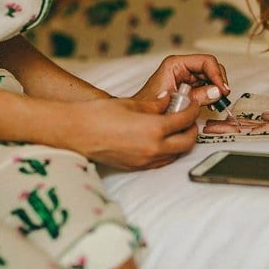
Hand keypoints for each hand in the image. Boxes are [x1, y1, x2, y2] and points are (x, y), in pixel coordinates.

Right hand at [55, 97, 198, 169]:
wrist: (76, 132)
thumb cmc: (99, 114)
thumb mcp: (131, 104)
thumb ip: (155, 104)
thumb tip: (168, 100)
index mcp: (154, 129)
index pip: (185, 120)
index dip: (192, 110)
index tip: (192, 104)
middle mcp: (153, 148)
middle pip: (187, 143)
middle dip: (192, 129)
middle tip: (189, 119)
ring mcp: (145, 161)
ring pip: (176, 155)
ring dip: (181, 142)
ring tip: (176, 129)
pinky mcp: (136, 167)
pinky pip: (161, 162)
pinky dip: (168, 152)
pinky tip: (162, 141)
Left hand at [130, 54, 229, 109]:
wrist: (140, 118)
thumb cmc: (149, 109)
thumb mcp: (176, 102)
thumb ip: (197, 96)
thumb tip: (217, 92)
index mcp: (175, 64)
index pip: (206, 61)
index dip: (217, 74)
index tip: (222, 89)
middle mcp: (182, 67)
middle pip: (211, 68)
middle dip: (219, 82)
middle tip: (223, 97)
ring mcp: (186, 76)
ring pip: (210, 78)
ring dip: (217, 89)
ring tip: (218, 103)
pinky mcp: (189, 86)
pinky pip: (206, 87)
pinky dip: (212, 95)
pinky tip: (212, 104)